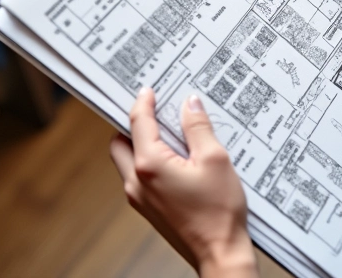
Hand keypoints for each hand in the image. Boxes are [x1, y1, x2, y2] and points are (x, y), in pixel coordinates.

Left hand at [110, 88, 257, 277]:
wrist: (221, 253)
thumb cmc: (219, 212)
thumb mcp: (215, 158)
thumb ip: (198, 127)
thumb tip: (190, 103)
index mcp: (150, 165)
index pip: (138, 123)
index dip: (143, 102)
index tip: (149, 90)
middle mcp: (137, 182)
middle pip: (120, 142)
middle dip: (134, 123)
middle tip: (154, 109)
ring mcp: (140, 198)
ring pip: (128, 160)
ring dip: (141, 142)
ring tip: (169, 130)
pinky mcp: (149, 208)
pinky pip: (140, 175)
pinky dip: (149, 159)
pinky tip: (176, 155)